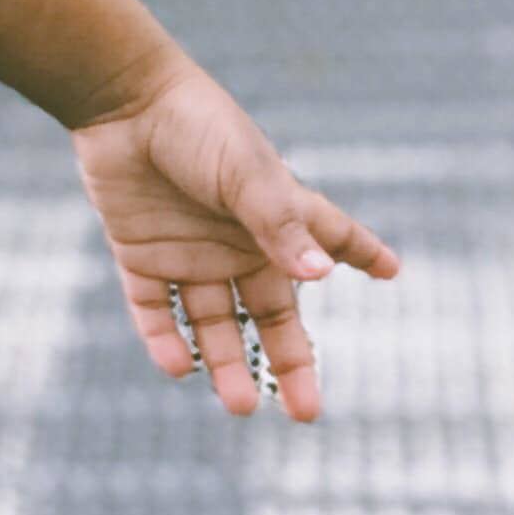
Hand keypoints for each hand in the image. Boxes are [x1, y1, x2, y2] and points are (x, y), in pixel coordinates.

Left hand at [69, 57, 398, 421]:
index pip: (331, 238)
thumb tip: (323, 277)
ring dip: (225, 364)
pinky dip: (165, 340)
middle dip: (290, 361)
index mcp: (277, 214)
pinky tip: (178, 367)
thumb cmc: (196, 128)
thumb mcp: (246, 176)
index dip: (363, 252)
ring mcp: (189, 252)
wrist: (121, 102)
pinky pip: (155, 310)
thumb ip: (280, 226)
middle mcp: (238, 241)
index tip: (393, 271)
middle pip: (272, 313)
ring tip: (239, 407)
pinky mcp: (141, 255)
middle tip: (306, 412)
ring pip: (213, 323)